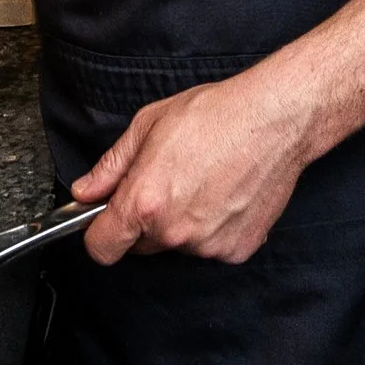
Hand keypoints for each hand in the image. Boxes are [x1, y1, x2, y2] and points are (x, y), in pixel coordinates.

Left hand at [67, 66, 318, 264]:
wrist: (276, 118)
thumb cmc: (218, 114)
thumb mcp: (149, 125)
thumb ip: (112, 166)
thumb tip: (87, 191)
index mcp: (145, 202)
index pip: (101, 247)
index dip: (100, 234)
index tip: (108, 222)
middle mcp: (174, 231)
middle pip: (141, 246)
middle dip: (146, 221)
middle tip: (169, 182)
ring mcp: (208, 245)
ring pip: (178, 245)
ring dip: (182, 224)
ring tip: (204, 182)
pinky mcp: (237, 249)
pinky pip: (212, 247)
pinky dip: (214, 229)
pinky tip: (225, 195)